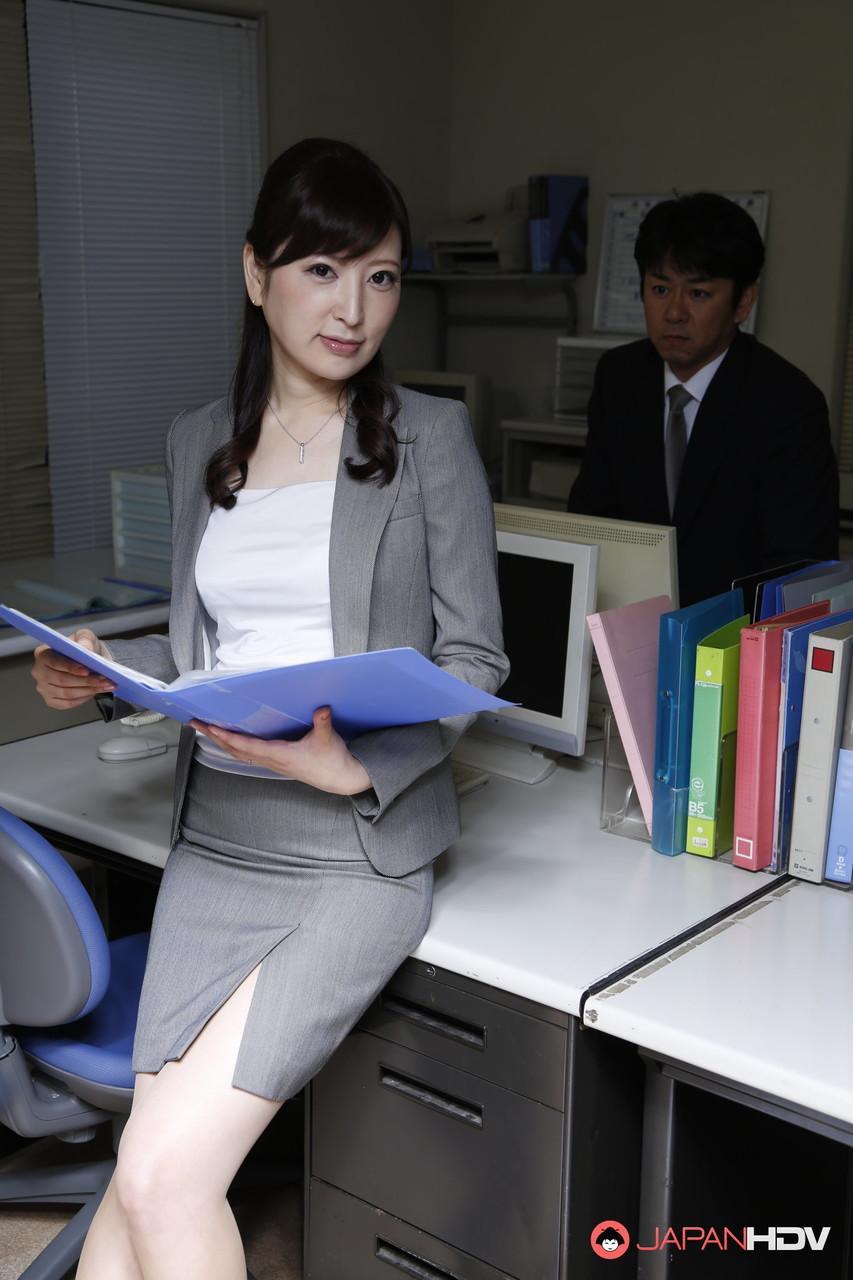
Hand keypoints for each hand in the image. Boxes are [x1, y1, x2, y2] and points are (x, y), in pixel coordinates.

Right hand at [31, 629, 116, 709]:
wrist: (87, 661)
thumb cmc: (82, 648)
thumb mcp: (85, 637)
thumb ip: (84, 640)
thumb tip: (85, 649)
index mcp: (43, 654)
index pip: (54, 662)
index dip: (70, 667)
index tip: (87, 670)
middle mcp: (39, 672)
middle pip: (62, 680)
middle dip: (85, 681)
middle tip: (103, 679)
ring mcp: (43, 688)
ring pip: (67, 693)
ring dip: (89, 690)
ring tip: (105, 685)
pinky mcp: (51, 700)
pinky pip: (68, 703)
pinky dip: (84, 698)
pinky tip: (94, 692)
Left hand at [190, 706, 371, 795]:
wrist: (339, 779)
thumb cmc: (332, 760)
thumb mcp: (329, 739)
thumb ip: (323, 723)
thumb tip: (322, 709)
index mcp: (281, 754)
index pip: (247, 746)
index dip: (228, 737)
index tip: (211, 728)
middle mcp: (272, 760)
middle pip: (235, 749)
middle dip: (214, 736)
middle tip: (196, 723)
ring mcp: (273, 763)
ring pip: (239, 753)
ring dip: (220, 741)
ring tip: (206, 729)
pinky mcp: (276, 762)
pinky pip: (248, 754)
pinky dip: (234, 745)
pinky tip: (228, 739)